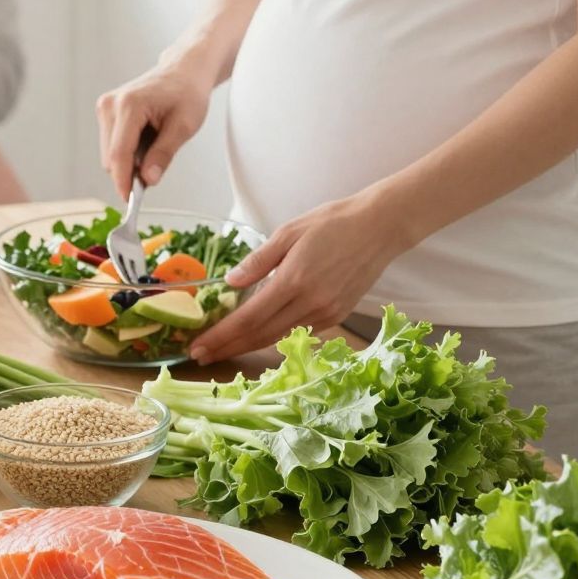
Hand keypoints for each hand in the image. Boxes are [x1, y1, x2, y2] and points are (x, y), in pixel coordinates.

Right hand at [97, 60, 212, 195]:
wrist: (183, 71)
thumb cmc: (187, 93)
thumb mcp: (184, 127)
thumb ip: (164, 154)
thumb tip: (148, 179)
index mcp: (129, 105)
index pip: (119, 153)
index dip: (123, 181)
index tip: (130, 200)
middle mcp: (111, 105)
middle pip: (111, 157)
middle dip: (130, 171)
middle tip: (156, 170)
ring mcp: (105, 107)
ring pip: (109, 154)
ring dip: (129, 161)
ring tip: (155, 145)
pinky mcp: (106, 112)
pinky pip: (111, 145)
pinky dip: (127, 152)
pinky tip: (146, 140)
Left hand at [190, 190, 406, 364]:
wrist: (380, 227)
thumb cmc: (333, 222)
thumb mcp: (289, 232)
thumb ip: (258, 260)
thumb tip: (230, 282)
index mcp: (293, 281)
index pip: (248, 319)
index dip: (220, 336)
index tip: (197, 347)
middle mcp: (310, 304)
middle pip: (260, 336)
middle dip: (228, 348)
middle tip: (200, 356)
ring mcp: (326, 313)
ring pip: (279, 337)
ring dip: (248, 346)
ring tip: (223, 350)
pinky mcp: (337, 315)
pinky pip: (299, 331)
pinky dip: (274, 335)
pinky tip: (258, 335)